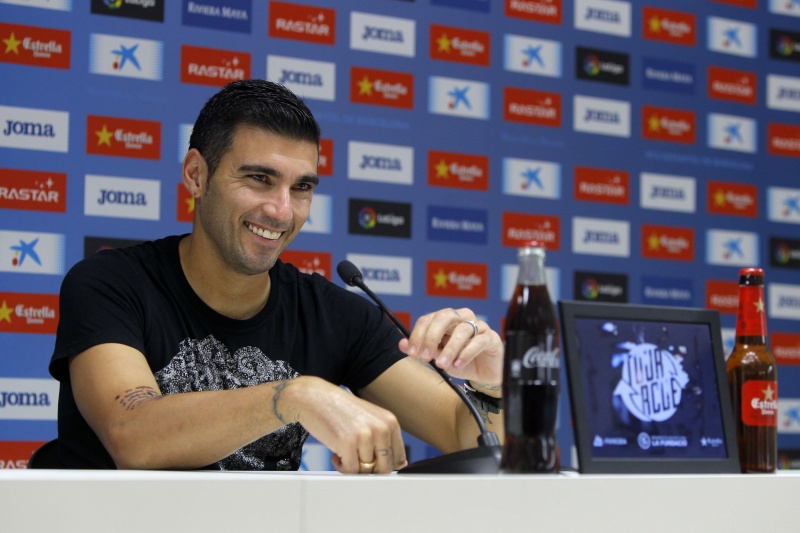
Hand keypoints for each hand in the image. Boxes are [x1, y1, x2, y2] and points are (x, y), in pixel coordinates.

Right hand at [282, 377, 407, 473]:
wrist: (314, 397)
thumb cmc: (340, 409)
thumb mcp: (370, 419)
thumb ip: (385, 439)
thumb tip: (401, 464)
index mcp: (390, 422)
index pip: (398, 458)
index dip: (382, 465)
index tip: (370, 461)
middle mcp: (381, 428)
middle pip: (384, 468)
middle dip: (368, 469)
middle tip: (355, 458)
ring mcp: (365, 436)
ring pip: (367, 471)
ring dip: (353, 467)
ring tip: (343, 452)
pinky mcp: (348, 444)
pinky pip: (350, 471)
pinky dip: (341, 467)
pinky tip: (335, 454)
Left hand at [398, 307, 502, 384]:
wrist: (484, 374)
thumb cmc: (460, 361)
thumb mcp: (438, 357)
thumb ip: (422, 350)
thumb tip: (402, 344)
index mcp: (446, 319)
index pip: (428, 319)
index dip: (418, 334)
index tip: (412, 352)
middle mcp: (462, 318)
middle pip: (445, 317)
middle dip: (431, 336)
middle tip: (424, 356)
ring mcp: (478, 326)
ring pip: (463, 330)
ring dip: (449, 349)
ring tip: (442, 365)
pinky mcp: (491, 338)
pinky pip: (479, 341)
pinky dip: (466, 353)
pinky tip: (458, 364)